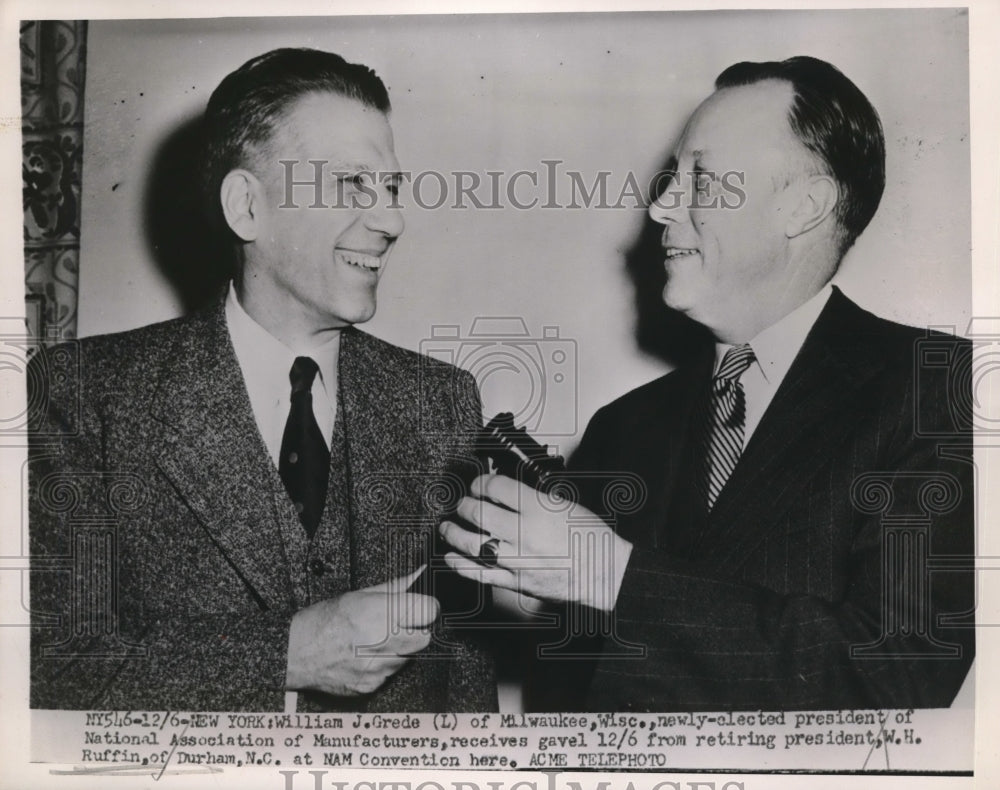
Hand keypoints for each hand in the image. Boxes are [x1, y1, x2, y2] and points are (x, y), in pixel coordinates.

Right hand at [285, 566, 437, 695]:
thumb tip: (418, 575)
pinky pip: (392, 673)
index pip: (429, 610)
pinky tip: (368, 655)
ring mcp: (378, 667)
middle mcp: (383, 641)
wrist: (296, 653)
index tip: (420, 607)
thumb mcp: (359, 594)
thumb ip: (395, 587)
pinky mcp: (372, 685)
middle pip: (425, 637)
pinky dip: (385, 664)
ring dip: (401, 649)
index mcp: (380, 613)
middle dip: (416, 630)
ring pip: (410, 657)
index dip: (426, 607)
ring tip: (377, 640)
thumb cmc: (323, 621)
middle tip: (398, 625)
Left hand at [439, 474, 631, 610]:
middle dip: (464, 505)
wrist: (604, 572)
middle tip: (461, 503)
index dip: (481, 482)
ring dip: (453, 532)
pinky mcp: (515, 582)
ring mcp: (517, 559)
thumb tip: (503, 493)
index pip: (496, 487)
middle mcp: (524, 532)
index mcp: (538, 508)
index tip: (478, 484)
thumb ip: (531, 498)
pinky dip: (461, 564)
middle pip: (478, 513)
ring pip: (472, 543)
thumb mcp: (563, 504)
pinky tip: (451, 557)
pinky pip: (480, 573)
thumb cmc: (589, 538)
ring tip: (446, 527)